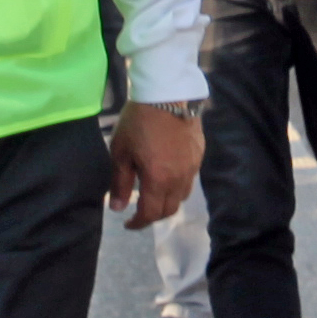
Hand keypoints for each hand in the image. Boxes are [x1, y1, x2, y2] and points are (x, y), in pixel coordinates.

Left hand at [110, 102, 203, 227]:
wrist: (168, 93)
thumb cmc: (138, 121)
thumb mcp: (121, 151)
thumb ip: (120, 182)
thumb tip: (117, 208)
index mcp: (158, 180)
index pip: (150, 214)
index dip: (138, 223)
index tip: (128, 224)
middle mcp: (179, 179)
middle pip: (169, 209)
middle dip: (153, 216)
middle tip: (140, 212)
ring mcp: (192, 167)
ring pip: (182, 196)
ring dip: (167, 201)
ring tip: (154, 194)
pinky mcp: (199, 155)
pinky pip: (189, 179)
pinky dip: (177, 185)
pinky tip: (167, 174)